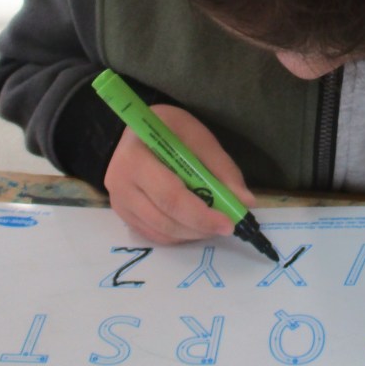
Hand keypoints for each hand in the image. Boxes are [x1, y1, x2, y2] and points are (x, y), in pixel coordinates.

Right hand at [103, 104, 257, 245]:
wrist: (139, 129)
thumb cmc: (168, 129)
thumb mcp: (197, 136)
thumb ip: (221, 167)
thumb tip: (245, 201)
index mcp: (135, 158)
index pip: (170, 196)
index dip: (201, 214)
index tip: (230, 222)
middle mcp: (120, 184)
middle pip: (166, 220)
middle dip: (201, 227)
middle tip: (228, 226)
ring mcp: (119, 203)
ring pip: (162, 233)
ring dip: (193, 233)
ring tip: (214, 222)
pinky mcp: (124, 216)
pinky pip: (155, 236)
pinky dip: (180, 235)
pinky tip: (195, 223)